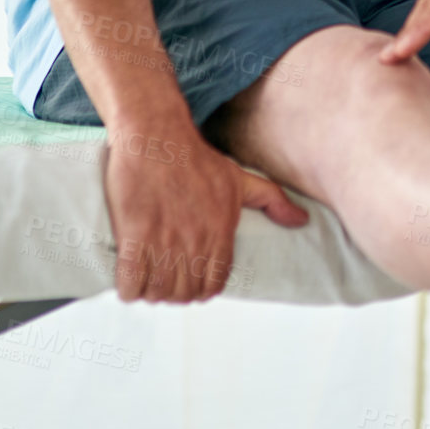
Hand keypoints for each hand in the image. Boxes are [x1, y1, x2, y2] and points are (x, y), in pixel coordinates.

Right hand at [102, 120, 308, 302]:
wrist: (157, 135)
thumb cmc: (196, 157)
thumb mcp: (239, 179)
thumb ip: (272, 200)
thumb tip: (301, 220)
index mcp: (220, 232)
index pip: (214, 284)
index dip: (201, 289)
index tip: (189, 281)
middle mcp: (195, 241)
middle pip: (184, 294)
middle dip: (174, 294)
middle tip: (164, 282)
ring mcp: (164, 240)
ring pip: (158, 293)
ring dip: (151, 293)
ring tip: (146, 281)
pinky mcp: (135, 235)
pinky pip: (130, 283)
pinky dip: (128, 289)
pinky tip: (128, 282)